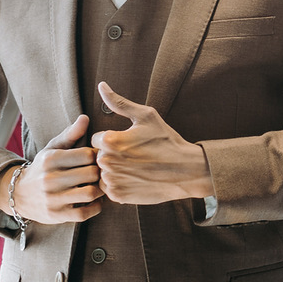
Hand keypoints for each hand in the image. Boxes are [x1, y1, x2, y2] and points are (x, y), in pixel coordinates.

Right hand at [0, 114, 102, 223]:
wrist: (18, 194)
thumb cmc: (43, 168)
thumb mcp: (52, 148)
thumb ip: (70, 134)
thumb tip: (85, 118)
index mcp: (51, 159)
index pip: (87, 154)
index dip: (97, 156)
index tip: (97, 159)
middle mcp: (50, 179)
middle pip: (91, 173)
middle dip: (100, 173)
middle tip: (102, 173)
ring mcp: (53, 199)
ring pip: (90, 193)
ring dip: (100, 190)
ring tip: (99, 186)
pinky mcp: (56, 215)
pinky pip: (85, 213)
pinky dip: (95, 207)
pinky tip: (94, 201)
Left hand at [90, 82, 212, 204]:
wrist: (186, 170)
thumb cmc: (166, 141)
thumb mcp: (146, 116)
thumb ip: (119, 102)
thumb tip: (102, 86)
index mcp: (109, 140)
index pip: (96, 139)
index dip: (112, 140)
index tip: (128, 142)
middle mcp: (107, 161)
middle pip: (98, 157)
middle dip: (111, 155)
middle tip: (133, 155)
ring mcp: (112, 180)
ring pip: (102, 174)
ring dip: (113, 170)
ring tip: (134, 167)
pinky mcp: (118, 196)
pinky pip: (109, 188)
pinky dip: (118, 184)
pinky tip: (134, 178)